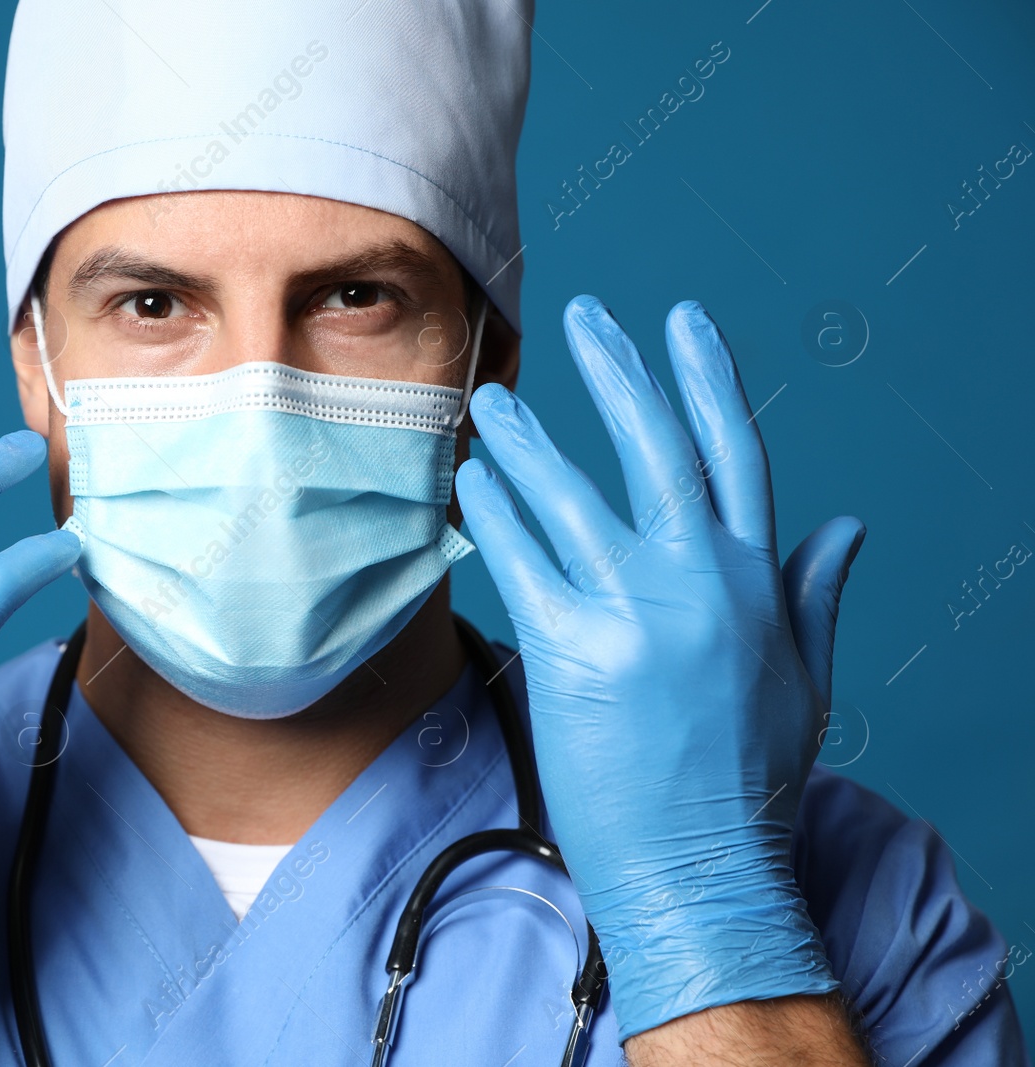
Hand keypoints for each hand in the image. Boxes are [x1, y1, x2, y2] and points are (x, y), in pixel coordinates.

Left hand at [455, 296, 864, 1040]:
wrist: (704, 873)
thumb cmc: (749, 783)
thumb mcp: (804, 680)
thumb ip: (815, 593)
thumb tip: (850, 526)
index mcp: (757, 582)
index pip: (736, 454)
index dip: (708, 379)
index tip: (682, 321)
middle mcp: (700, 582)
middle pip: (655, 449)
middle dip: (618, 371)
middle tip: (583, 316)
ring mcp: (636, 612)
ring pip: (572, 495)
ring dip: (528, 439)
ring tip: (492, 399)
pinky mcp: (574, 650)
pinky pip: (521, 557)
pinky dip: (493, 513)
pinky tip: (470, 481)